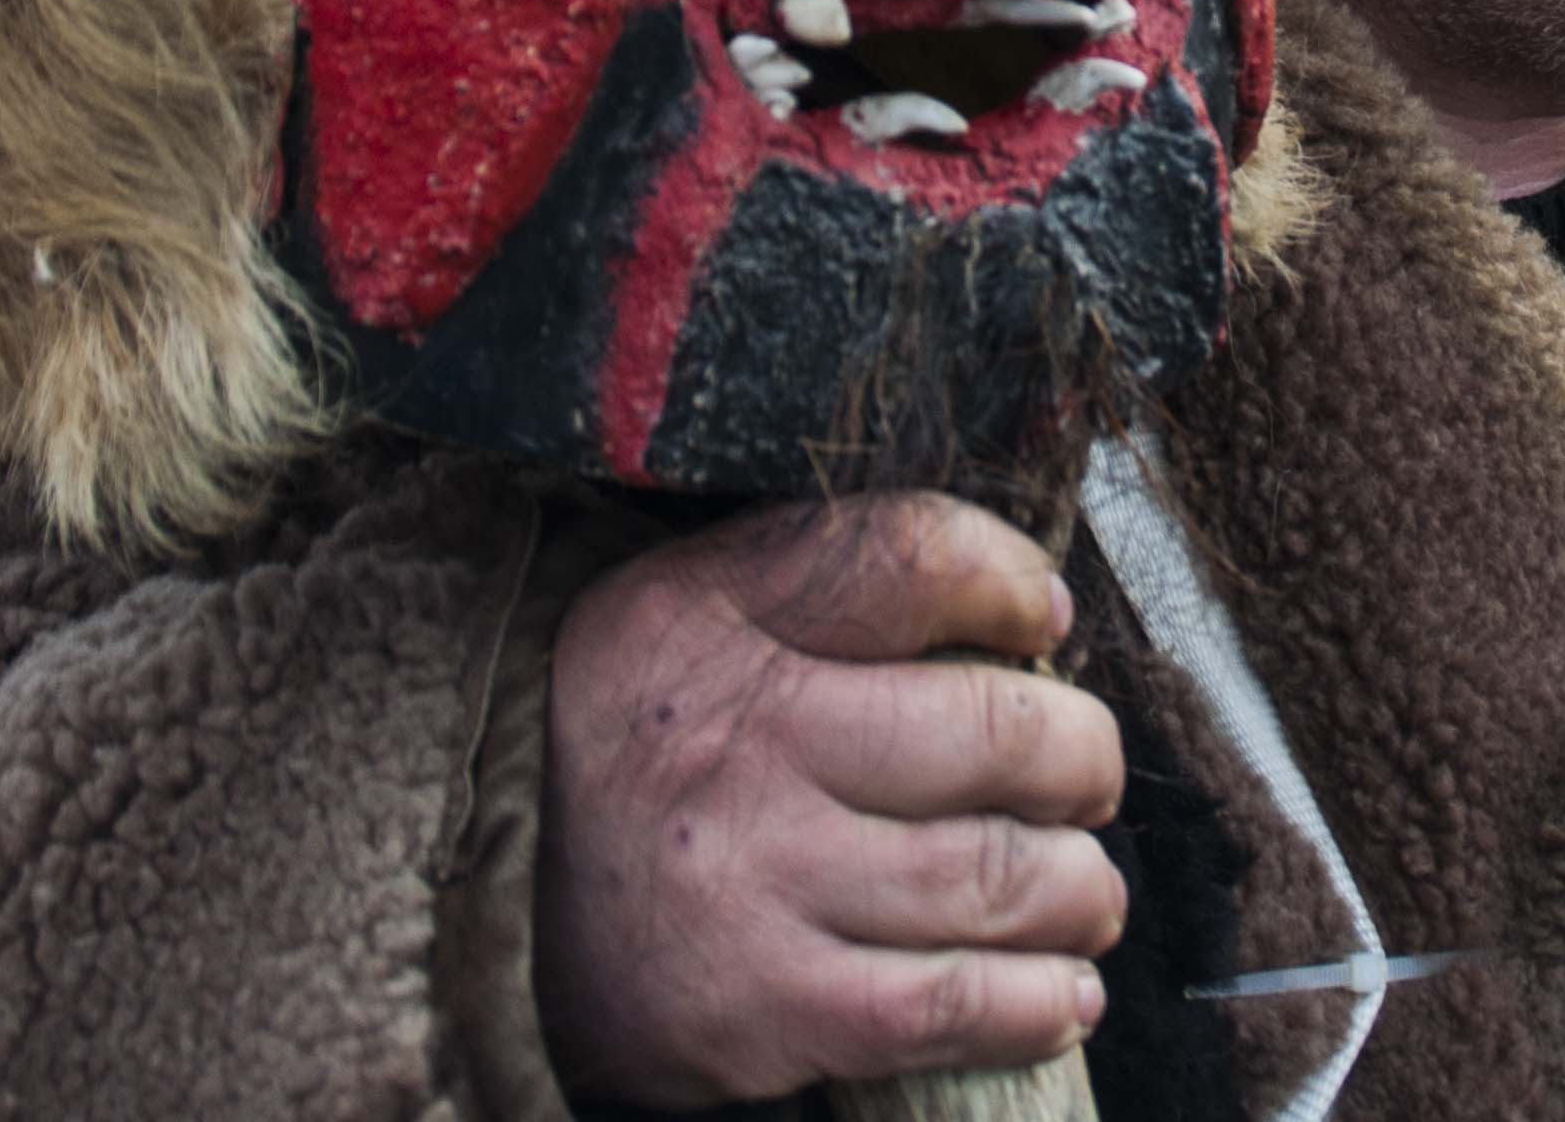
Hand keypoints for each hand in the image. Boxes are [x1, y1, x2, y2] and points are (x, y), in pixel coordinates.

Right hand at [535, 491, 1124, 1106]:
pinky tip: (1062, 987)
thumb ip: (827, 579)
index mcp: (714, 617)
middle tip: (1083, 774)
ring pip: (997, 873)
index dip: (1012, 579)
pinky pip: (950, 1005)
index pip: (912, 556)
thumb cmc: (631, 751)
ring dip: (1079, 886)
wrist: (481, 916)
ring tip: (1081, 886)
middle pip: (995, 727)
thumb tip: (1022, 599)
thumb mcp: (684, 614)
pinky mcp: (764, 1007)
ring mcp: (756, 880)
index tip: (1042, 616)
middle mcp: (740, 741)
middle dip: (1080, 755)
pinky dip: (1037, 999)